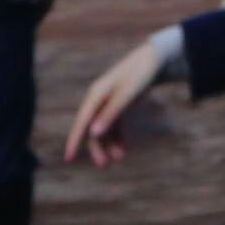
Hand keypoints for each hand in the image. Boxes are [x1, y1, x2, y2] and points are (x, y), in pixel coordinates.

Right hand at [66, 41, 164, 165]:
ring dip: (109, 144)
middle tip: (104, 166)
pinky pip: (113, 125)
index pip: (81, 121)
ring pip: (103, 128)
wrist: (155, 58)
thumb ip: (110, 113)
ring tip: (119, 158)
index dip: (74, 141)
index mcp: (96, 94)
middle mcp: (98, 99)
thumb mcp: (127, 94)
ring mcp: (108, 102)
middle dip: (96, 147)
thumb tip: (93, 134)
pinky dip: (118, 137)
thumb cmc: (140, 73)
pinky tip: (124, 148)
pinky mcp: (118, 104)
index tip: (69, 159)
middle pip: (92, 128)